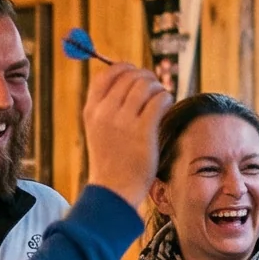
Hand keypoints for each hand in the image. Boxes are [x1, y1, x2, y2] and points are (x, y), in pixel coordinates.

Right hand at [82, 61, 172, 212]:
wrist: (114, 190)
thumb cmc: (111, 161)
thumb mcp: (98, 130)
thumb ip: (107, 107)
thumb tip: (129, 79)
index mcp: (92, 110)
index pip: (106, 74)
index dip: (124, 68)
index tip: (136, 73)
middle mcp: (105, 112)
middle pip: (129, 76)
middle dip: (146, 77)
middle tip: (154, 87)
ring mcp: (123, 121)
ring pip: (146, 85)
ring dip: (157, 87)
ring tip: (161, 97)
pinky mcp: (143, 131)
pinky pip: (159, 100)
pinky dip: (166, 98)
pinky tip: (166, 106)